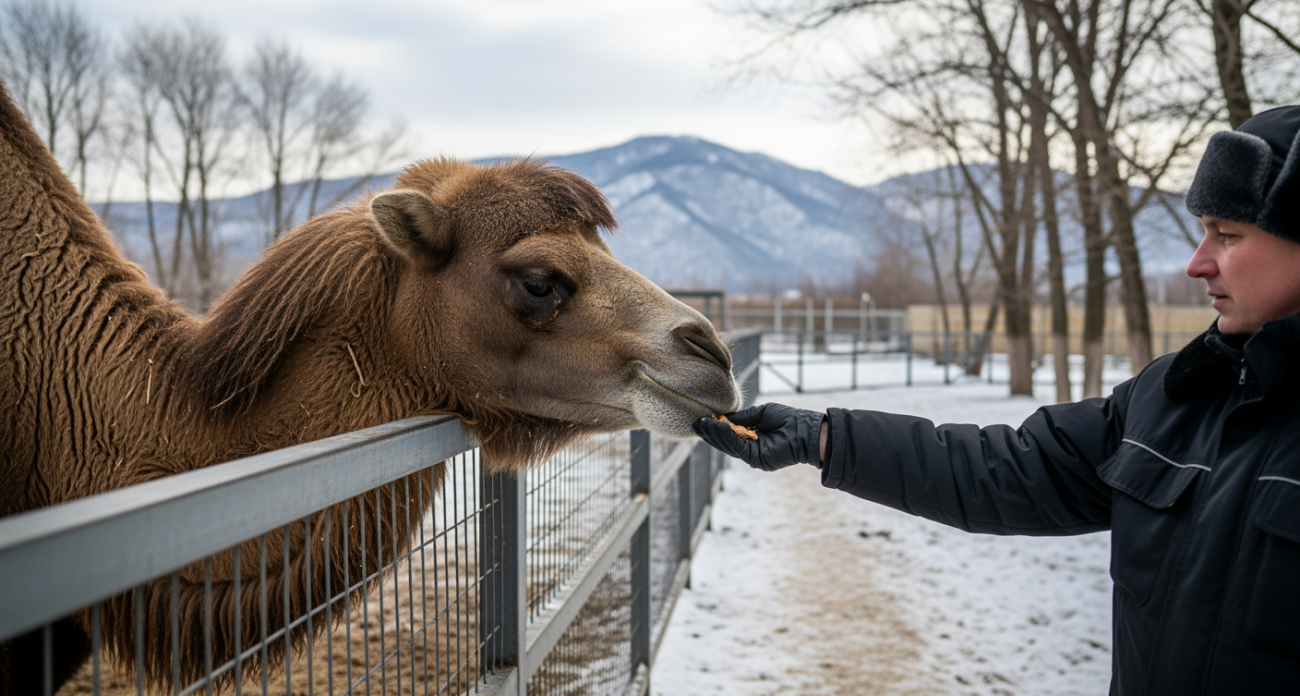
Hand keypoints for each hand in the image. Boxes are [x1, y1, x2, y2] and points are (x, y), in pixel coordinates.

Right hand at [692, 403, 825, 470]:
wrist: (806, 430)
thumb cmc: (789, 419)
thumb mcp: (761, 413)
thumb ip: (742, 418)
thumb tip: (722, 418)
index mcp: (752, 437)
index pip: (729, 435)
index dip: (716, 428)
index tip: (702, 419)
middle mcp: (751, 448)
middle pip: (725, 443)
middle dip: (710, 433)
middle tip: (695, 423)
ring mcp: (753, 456)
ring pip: (728, 446)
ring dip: (714, 435)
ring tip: (702, 423)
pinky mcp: (756, 460)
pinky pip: (737, 447)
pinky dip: (726, 437)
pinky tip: (717, 426)